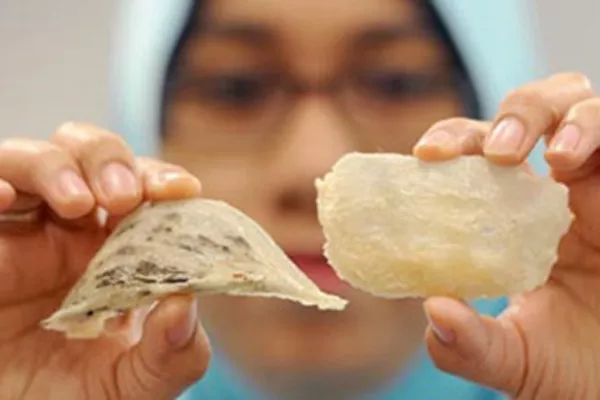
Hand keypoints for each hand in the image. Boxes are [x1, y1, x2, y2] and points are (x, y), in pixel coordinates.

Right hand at [0, 123, 209, 399]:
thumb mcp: (136, 385)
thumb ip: (173, 353)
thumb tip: (185, 304)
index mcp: (118, 250)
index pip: (143, 190)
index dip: (161, 179)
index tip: (181, 190)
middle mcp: (70, 232)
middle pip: (89, 155)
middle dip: (110, 161)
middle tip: (123, 197)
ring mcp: (19, 234)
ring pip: (32, 160)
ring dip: (58, 166)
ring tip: (78, 203)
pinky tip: (2, 198)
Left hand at [413, 72, 599, 398]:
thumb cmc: (571, 368)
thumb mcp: (511, 359)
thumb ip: (468, 343)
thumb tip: (435, 311)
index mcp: (513, 218)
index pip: (479, 155)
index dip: (454, 141)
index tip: (426, 155)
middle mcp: (559, 193)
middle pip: (534, 114)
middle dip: (510, 114)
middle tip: (491, 150)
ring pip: (584, 107)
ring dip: (557, 114)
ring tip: (543, 154)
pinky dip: (597, 131)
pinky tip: (573, 162)